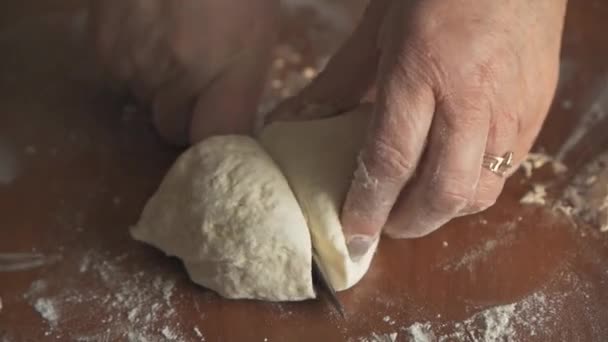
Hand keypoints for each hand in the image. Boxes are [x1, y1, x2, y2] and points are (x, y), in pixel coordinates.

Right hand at [89, 0, 278, 144]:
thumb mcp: (260, 33)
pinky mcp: (103, 47)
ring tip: (174, 43)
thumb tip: (232, 127)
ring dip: (158, 87)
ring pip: (144, 103)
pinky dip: (134, 64)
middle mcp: (174, 76)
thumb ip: (244, 86)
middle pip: (172, 129)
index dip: (216, 145)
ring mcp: (133, 63)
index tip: (220, 139)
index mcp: (224, 71)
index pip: (215, 140)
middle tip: (198, 83)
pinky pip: (120, 77)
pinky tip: (149, 31)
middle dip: (185, 115)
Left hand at [269, 0, 566, 257]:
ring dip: (443, 210)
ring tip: (418, 202)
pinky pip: (507, 171)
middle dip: (409, 222)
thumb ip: (338, 83)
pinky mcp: (537, 113)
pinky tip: (453, 173)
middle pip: (442, 192)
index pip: (391, 162)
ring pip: (480, 192)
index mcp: (421, 73)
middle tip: (386, 222)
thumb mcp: (376, 30)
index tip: (353, 235)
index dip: (369, 207)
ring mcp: (511, 111)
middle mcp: (471, 101)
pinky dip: (474, 187)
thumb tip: (294, 121)